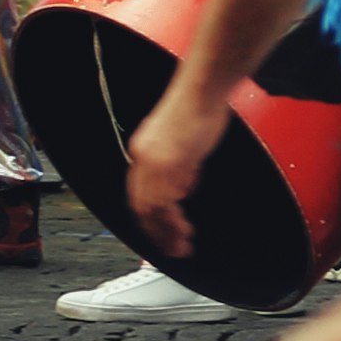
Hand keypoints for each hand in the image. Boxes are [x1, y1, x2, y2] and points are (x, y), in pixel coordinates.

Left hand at [125, 81, 227, 252]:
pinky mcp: (170, 163)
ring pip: (153, 209)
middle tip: (169, 250)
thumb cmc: (197, 108)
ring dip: (166, 232)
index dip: (148, 218)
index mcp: (142, 151)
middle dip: (155, 232)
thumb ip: (180, 167)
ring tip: (179, 248)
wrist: (201, 90)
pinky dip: (173, 219)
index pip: (139, 194)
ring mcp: (154, 162)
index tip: (158, 234)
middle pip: (142, 206)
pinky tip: (184, 230)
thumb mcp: (183, 142)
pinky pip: (167, 200)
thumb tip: (182, 188)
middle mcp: (143, 158)